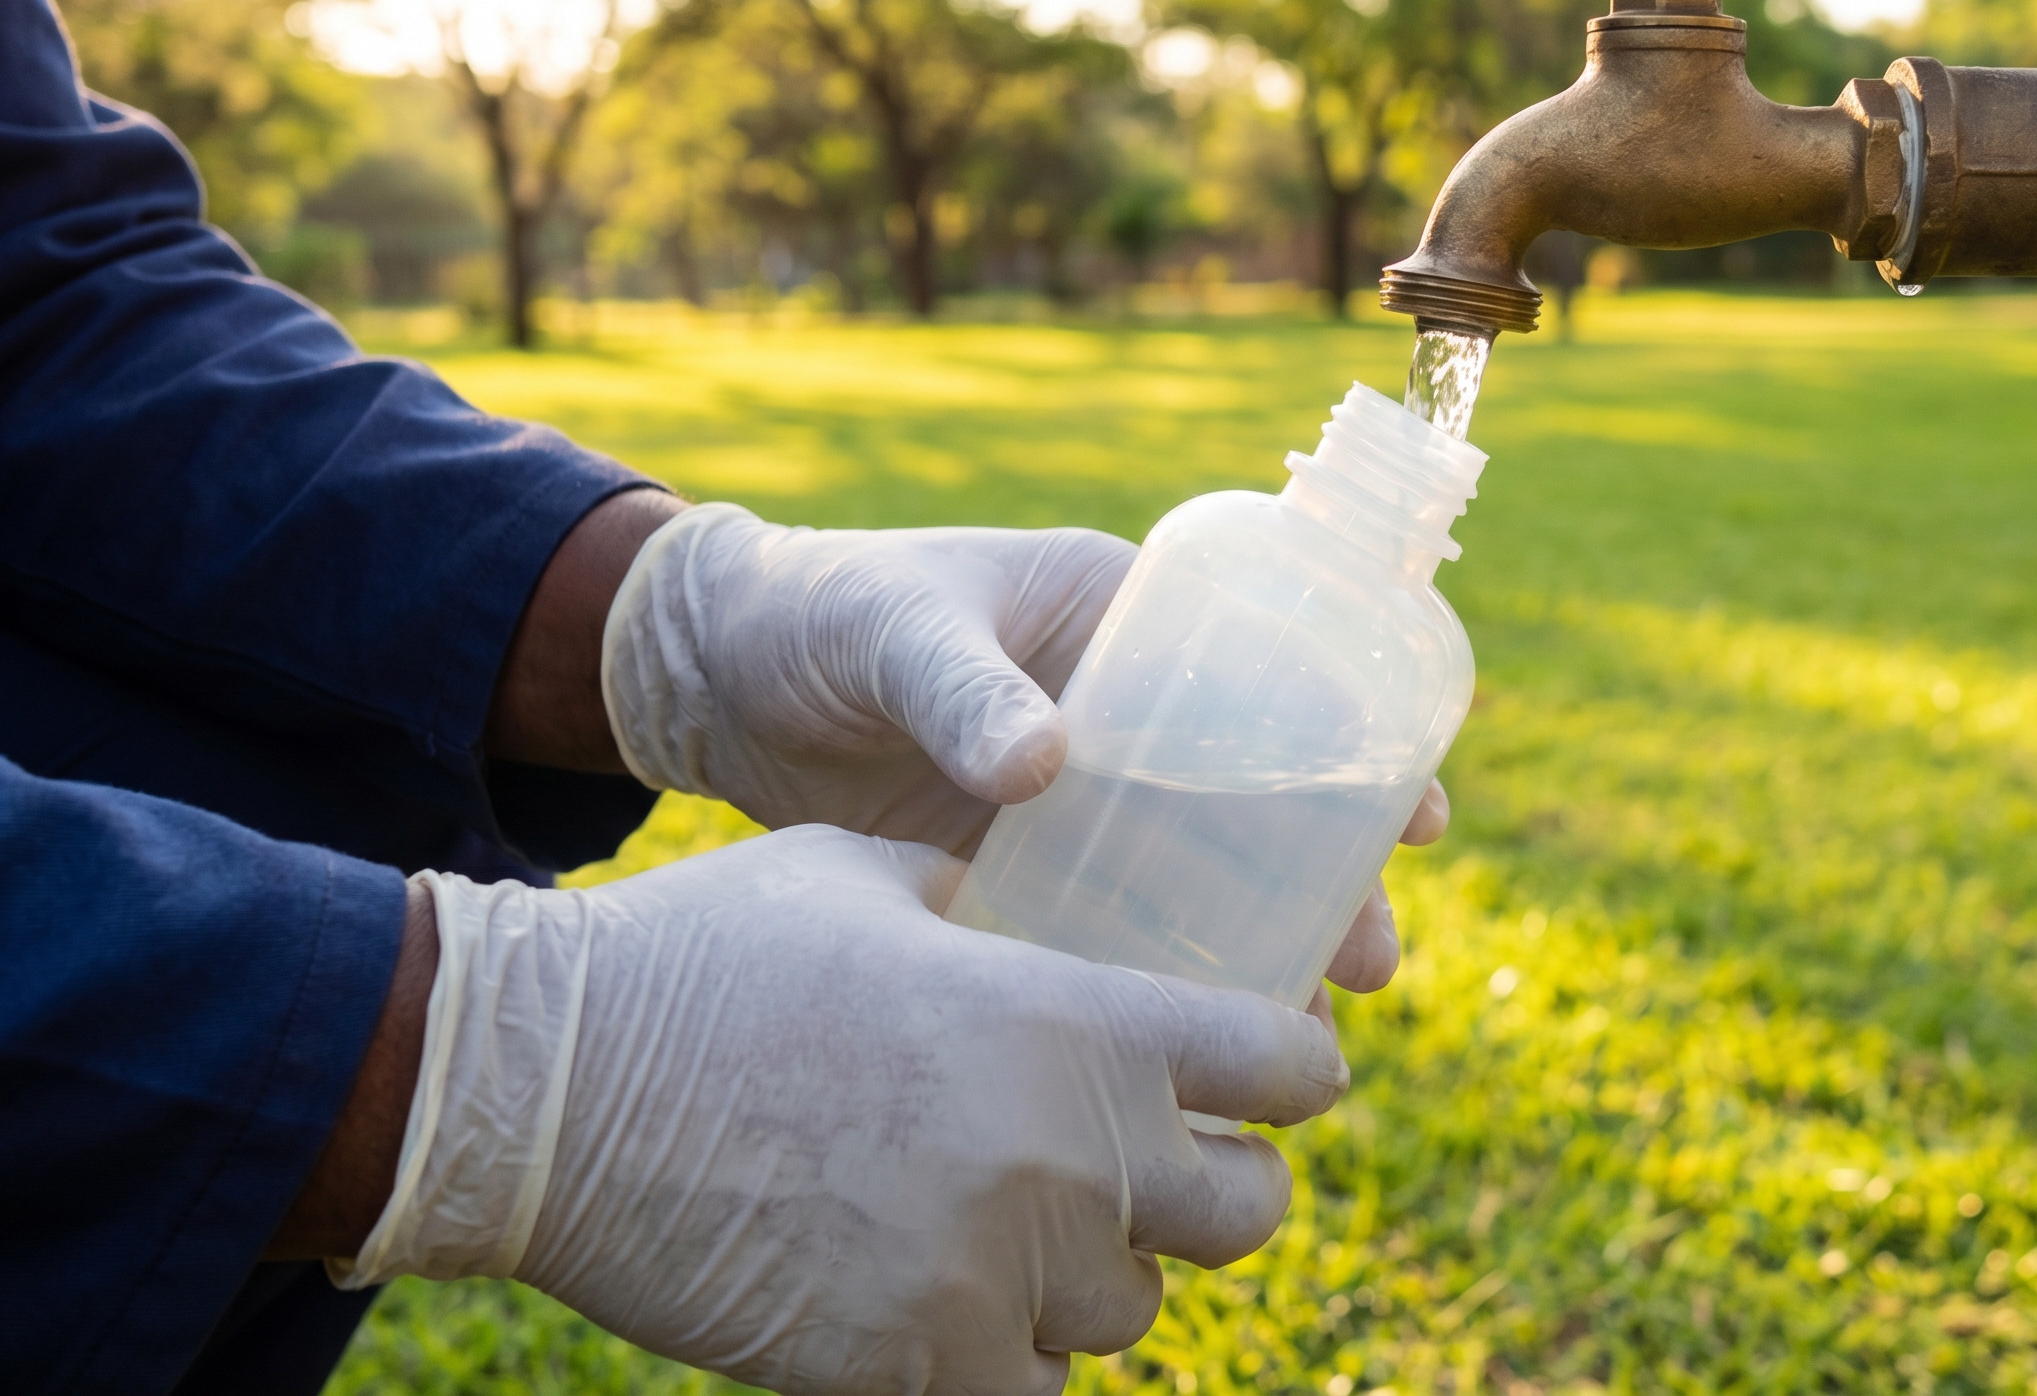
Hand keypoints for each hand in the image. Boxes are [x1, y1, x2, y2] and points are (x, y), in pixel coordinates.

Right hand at [331, 826, 1348, 1395]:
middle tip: (1175, 1166)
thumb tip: (1055, 928)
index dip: (1296, 1067)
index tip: (1282, 1072)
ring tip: (1036, 1224)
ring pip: (1134, 1311)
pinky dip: (1010, 1354)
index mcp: (1077, 1022)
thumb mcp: (878, 879)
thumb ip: (997, 910)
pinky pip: (1028, 1390)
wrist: (554, 1087)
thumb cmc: (715, 950)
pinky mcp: (911, 1371)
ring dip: (1104, 1271)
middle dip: (1226, 1185)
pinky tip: (958, 1297)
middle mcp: (1066, 1161)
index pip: (1280, 1070)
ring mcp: (993, 1280)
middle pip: (1248, 1213)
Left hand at [601, 503, 1448, 996]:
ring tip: (1303, 1029)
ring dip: (1256, 941)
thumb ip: (960, 685)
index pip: (1274, 672)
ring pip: (1198, 872)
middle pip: (1258, 794)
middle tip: (1364, 961)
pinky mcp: (1022, 864)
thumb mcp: (891, 628)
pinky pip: (1113, 924)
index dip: (1358, 743)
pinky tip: (1185, 1049)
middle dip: (1327, 875)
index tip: (1417, 817)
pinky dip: (1156, 977)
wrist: (708, 679)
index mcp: (1116, 615)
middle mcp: (1120, 709)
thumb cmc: (813, 613)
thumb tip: (1043, 767)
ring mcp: (1077, 795)